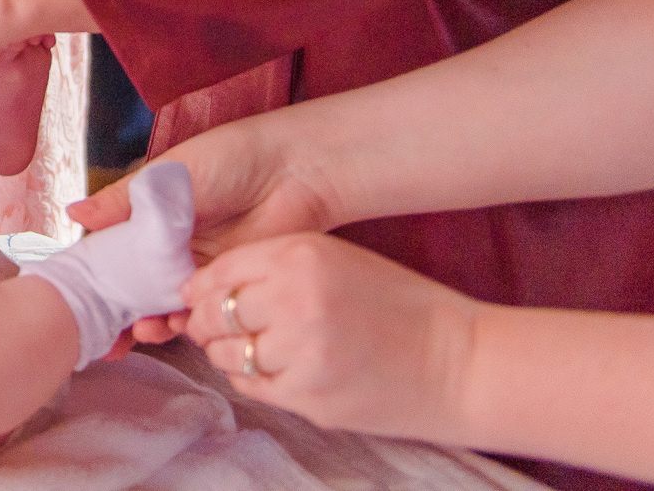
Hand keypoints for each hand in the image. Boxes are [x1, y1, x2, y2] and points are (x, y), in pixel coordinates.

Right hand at [69, 118, 342, 340]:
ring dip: (152, 320)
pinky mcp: (231, 282)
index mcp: (153, 215)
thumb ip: (122, 200)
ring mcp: (201, 265)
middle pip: (137, 285)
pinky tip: (177, 325)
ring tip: (144, 331)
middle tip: (107, 335)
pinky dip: (187, 321)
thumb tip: (72, 213)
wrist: (295, 169)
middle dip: (121, 312)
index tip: (78, 303)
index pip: (116, 252)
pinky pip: (202, 309)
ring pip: (166, 302)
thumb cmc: (232, 157)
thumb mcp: (167, 175)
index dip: (97, 277)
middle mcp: (172, 244)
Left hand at [181, 233, 479, 443]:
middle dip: (204, 322)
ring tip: (240, 348)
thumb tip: (209, 285)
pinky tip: (268, 369)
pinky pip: (252, 387)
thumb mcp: (337, 260)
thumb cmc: (400, 305)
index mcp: (300, 257)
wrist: (459, 362)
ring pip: (227, 355)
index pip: (220, 271)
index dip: (199, 286)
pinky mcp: (309, 397)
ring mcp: (300, 353)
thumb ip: (276, 266)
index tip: (194, 294)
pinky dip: (249, 379)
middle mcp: (294, 301)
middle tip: (207, 325)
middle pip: (215, 314)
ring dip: (225, 352)